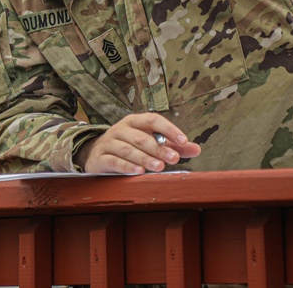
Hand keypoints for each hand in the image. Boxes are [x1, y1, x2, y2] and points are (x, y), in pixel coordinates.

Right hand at [75, 113, 201, 174]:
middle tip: (174, 158)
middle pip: (141, 137)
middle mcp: (121, 129)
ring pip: (128, 149)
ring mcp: (109, 143)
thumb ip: (171, 145)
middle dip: (159, 148)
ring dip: (145, 158)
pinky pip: (114, 161)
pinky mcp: (100, 158)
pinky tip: (139, 171)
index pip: (153, 120)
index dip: (169, 129)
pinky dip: (127, 166)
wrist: (95, 153)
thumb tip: (196, 149)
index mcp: (134, 122)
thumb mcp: (149, 142)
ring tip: (159, 167)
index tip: (183, 140)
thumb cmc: (128, 146)